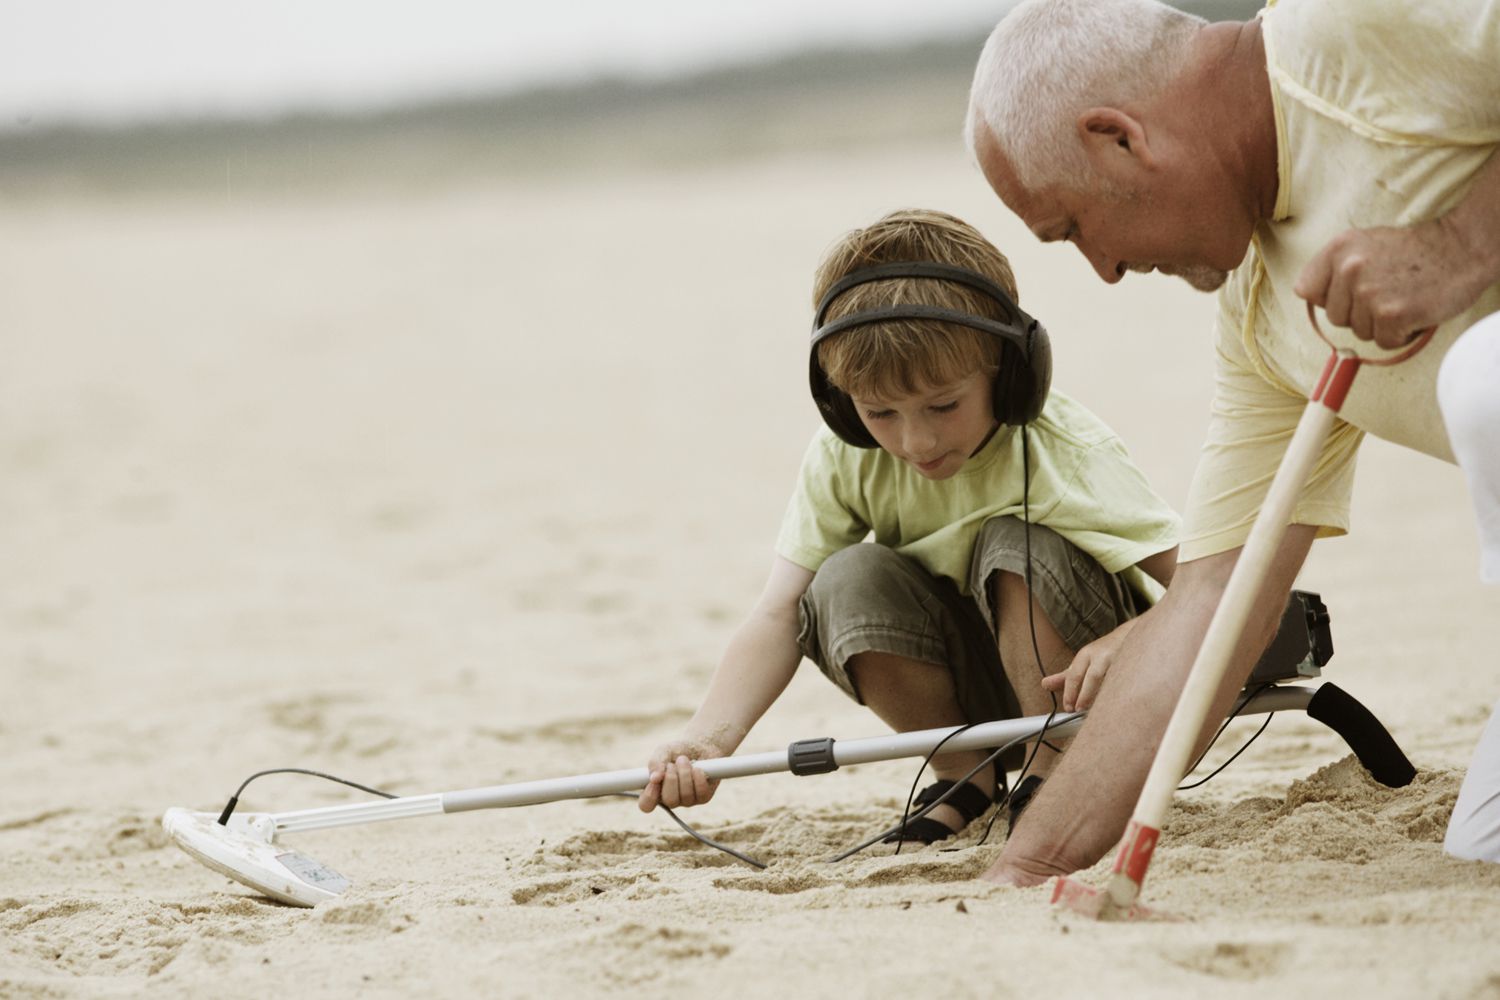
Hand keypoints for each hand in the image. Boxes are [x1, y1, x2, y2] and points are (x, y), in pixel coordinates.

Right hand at [637, 739, 725, 811]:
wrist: (700, 745)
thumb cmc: (677, 750)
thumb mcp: (663, 751)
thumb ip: (655, 763)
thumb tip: (654, 779)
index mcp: (655, 790)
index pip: (646, 805)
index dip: (649, 796)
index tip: (654, 781)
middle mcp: (670, 799)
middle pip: (669, 801)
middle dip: (671, 779)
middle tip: (672, 764)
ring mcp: (687, 800)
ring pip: (686, 796)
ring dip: (685, 773)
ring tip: (684, 760)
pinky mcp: (703, 797)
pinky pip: (701, 792)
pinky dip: (698, 777)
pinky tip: (697, 768)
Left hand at [1040, 621, 1134, 711]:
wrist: (1131, 635)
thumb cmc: (1103, 653)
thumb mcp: (1082, 662)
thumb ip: (1065, 676)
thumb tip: (1045, 685)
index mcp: (1086, 655)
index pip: (1074, 675)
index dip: (1070, 693)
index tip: (1067, 708)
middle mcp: (1101, 655)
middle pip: (1092, 676)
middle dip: (1084, 695)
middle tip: (1077, 710)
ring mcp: (1119, 658)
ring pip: (1110, 679)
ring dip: (1101, 694)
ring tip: (1094, 708)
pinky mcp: (1134, 664)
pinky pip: (1125, 680)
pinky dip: (1119, 691)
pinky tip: (1116, 701)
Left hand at [1294, 217, 1492, 348]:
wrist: (1462, 248)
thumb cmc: (1414, 252)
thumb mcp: (1366, 244)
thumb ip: (1335, 269)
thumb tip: (1310, 297)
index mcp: (1339, 248)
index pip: (1306, 290)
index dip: (1329, 298)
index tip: (1350, 293)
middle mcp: (1349, 268)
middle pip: (1335, 317)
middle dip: (1360, 313)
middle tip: (1388, 292)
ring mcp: (1370, 292)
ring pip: (1359, 332)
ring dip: (1382, 324)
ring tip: (1403, 298)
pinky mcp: (1392, 314)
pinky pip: (1384, 342)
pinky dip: (1401, 335)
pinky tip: (1414, 311)